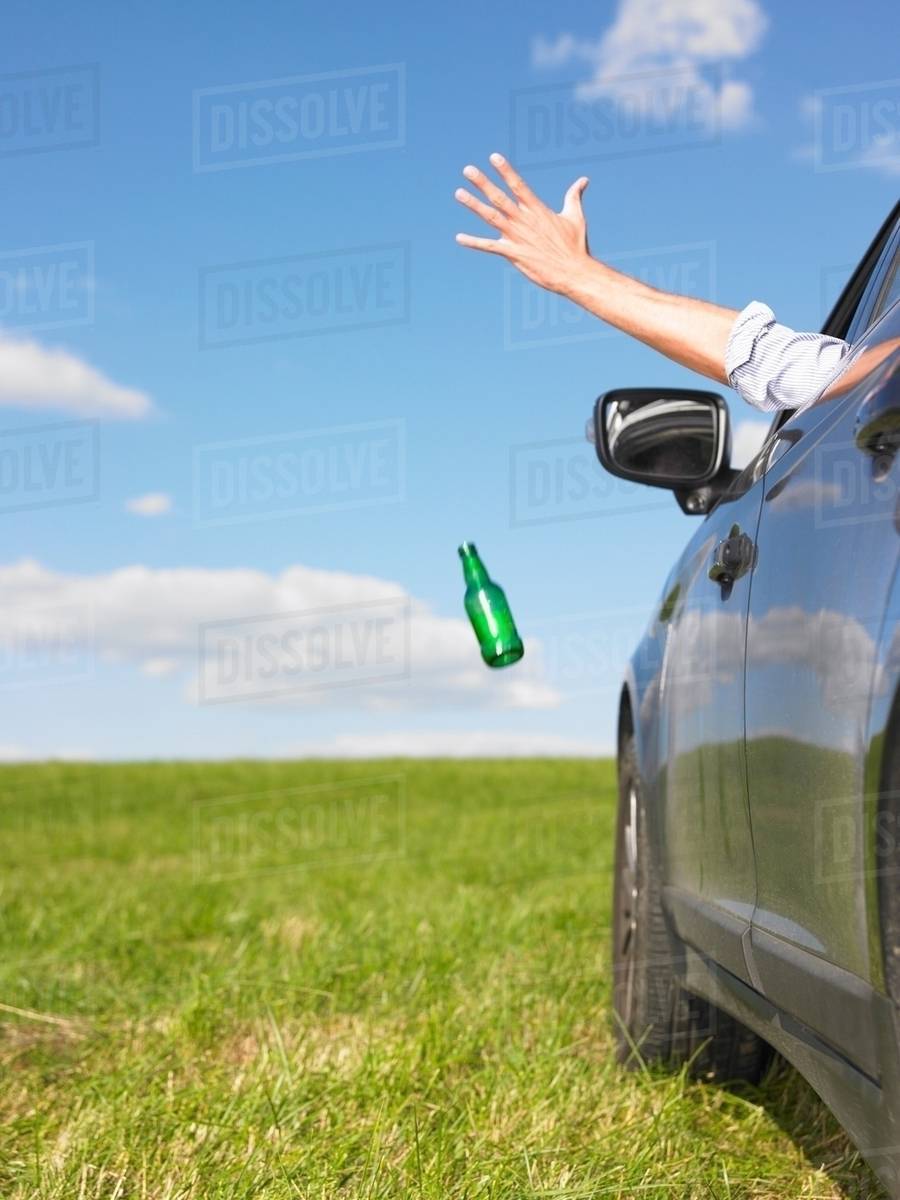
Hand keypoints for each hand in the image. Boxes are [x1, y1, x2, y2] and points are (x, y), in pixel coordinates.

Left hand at [455, 152, 590, 296]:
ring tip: (459, 193)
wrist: (574, 272)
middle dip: (482, 182)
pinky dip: (474, 242)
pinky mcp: (513, 254)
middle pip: (499, 197)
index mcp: (537, 210)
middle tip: (467, 170)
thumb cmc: (576, 245)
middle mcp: (524, 220)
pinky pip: (489, 247)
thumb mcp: (576, 217)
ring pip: (491, 216)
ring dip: (474, 204)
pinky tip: (459, 237)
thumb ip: (574, 196)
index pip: (518, 185)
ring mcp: (517, 236)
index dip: (505, 170)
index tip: (493, 157)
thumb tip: (584, 180)